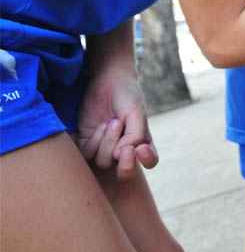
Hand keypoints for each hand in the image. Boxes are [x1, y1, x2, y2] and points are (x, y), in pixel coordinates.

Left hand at [77, 65, 157, 180]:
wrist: (106, 80)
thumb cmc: (126, 96)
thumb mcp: (136, 113)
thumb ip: (135, 136)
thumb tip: (122, 154)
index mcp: (142, 142)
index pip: (149, 161)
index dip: (147, 160)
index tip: (141, 148)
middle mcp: (124, 149)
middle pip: (125, 172)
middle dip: (125, 165)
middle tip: (124, 150)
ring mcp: (105, 148)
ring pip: (105, 162)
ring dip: (108, 142)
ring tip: (112, 122)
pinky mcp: (87, 143)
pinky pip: (88, 154)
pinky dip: (95, 141)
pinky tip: (100, 126)